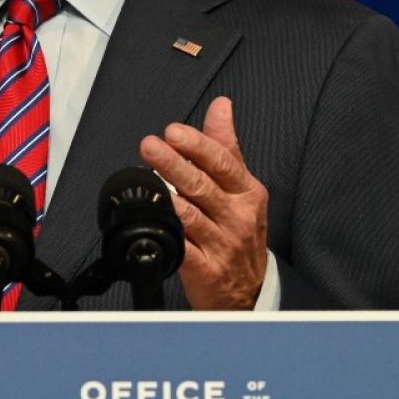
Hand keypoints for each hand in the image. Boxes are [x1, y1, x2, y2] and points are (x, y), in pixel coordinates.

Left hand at [139, 96, 267, 309]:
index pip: (222, 162)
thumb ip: (227, 147)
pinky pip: (183, 248)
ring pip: (192, 215)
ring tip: (148, 177)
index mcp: (247, 192)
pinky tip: (154, 220)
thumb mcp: (242, 188)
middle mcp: (237, 217)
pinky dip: (169, 233)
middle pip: (203, 185)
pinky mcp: (207, 269)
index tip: (174, 131)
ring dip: (168, 194)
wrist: (249, 292)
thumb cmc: (242, 233)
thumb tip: (221, 106)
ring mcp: (223, 244)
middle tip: (151, 145)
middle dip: (175, 163)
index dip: (197, 145)